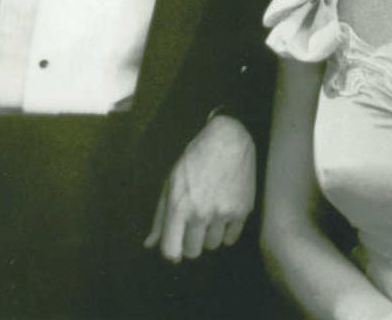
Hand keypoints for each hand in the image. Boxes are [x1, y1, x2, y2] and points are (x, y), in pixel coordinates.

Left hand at [144, 115, 255, 262]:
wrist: (229, 139)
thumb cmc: (195, 159)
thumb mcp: (171, 182)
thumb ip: (160, 216)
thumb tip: (149, 245)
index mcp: (178, 206)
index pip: (171, 251)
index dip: (172, 252)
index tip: (176, 245)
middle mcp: (200, 213)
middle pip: (193, 251)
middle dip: (191, 242)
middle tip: (195, 224)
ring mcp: (223, 213)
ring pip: (213, 245)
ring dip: (210, 235)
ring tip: (211, 213)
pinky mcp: (242, 211)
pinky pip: (231, 239)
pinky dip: (227, 231)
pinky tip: (224, 213)